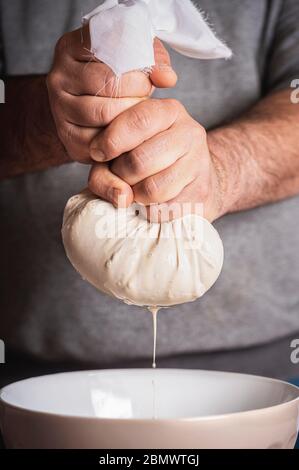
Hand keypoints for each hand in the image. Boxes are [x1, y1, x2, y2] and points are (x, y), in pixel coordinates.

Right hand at [46, 26, 176, 164]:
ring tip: (137, 113)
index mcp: (71, 47)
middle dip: (137, 92)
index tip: (148, 76)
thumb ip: (152, 57)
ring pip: (104, 114)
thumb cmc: (112, 78)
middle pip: (108, 84)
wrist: (83, 107)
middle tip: (145, 97)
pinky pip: (100, 140)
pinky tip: (129, 133)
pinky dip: (121, 139)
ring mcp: (60, 109)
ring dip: (130, 115)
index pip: (109, 49)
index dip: (137, 65)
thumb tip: (167, 78)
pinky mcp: (68, 137)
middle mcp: (59, 77)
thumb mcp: (131, 55)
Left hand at [88, 99, 225, 221]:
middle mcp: (189, 133)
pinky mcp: (202, 193)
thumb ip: (104, 170)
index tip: (98, 154)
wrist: (193, 180)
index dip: (111, 141)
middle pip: (140, 160)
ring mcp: (199, 164)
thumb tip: (121, 197)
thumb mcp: (122, 152)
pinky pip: (164, 210)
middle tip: (121, 176)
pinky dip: (150, 212)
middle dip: (121, 174)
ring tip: (136, 190)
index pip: (139, 120)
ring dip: (135, 196)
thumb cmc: (149, 162)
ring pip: (153, 189)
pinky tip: (152, 203)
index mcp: (168, 112)